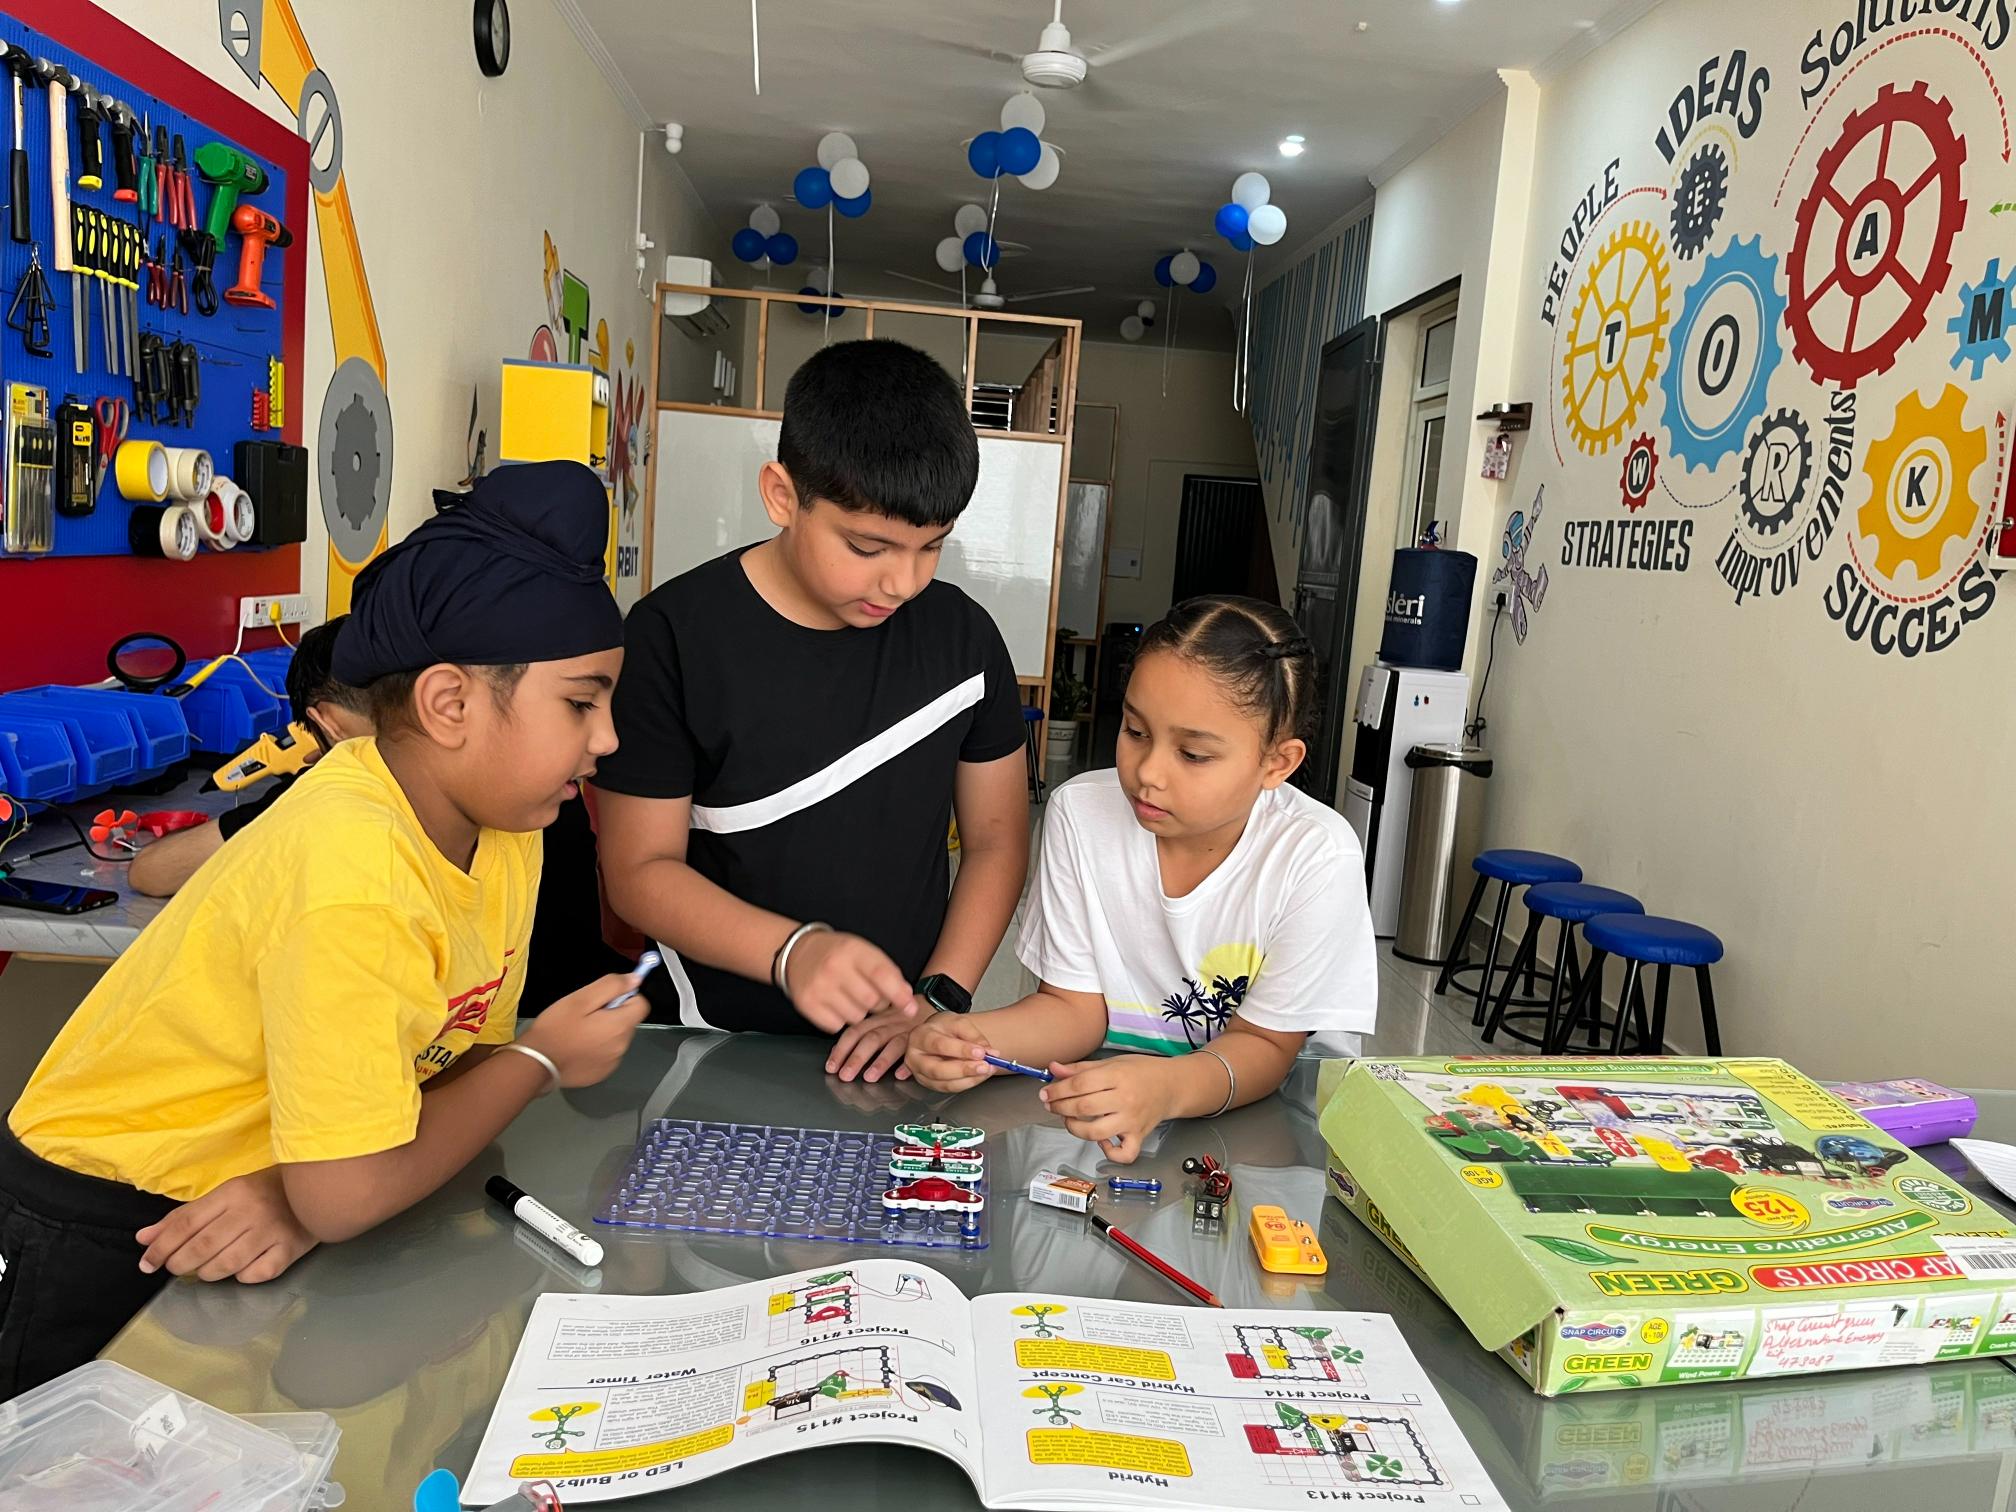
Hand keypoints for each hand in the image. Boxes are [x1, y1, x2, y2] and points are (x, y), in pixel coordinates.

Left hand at [136, 1166, 318, 1282]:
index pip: (185, 1224)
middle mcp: (251, 1211)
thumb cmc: (267, 1192)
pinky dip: (243, 1276)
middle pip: (202, 1247)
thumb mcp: (226, 1195)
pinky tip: (242, 1269)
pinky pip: (256, 1274)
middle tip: (175, 1268)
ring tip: (205, 1270)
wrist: (320, 1187)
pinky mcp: (290, 1250)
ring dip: (207, 1273)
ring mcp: (272, 1231)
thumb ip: (185, 1216)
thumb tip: (144, 1238)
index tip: (147, 1264)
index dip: (161, 1247)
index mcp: (232, 1192)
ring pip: (225, 1265)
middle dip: (180, 1263)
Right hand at [519, 972, 651, 1086]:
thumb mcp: (581, 999)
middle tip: (585, 1015)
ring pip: (616, 1038)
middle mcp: (622, 1046)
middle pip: (628, 1021)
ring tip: (578, 1032)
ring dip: (604, 1031)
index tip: (604, 998)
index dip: (625, 996)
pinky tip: (577, 1047)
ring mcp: (612, 1062)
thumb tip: (635, 979)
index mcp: (620, 1026)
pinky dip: (597, 1048)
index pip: (641, 1004)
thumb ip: (612, 986)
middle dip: (612, 1014)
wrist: (536, 1063)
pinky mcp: (601, 1073)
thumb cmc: (556, 1028)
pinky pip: (606, 1054)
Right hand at [784, 930, 912, 1033]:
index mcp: (852, 950)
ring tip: (850, 996)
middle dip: (878, 1003)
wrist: (800, 952)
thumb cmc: (839, 953)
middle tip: (870, 994)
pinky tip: (836, 1003)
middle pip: (872, 1001)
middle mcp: (834, 968)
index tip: (911, 1008)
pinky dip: (841, 1019)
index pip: (882, 975)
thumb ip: (887, 972)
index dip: (899, 995)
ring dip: (859, 1012)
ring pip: (856, 1017)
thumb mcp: (864, 952)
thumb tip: (906, 997)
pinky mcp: (807, 1004)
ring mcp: (818, 987)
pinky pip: (837, 1026)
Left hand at [827, 998, 921, 1082]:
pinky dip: (909, 1062)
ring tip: (869, 1078)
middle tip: (845, 1076)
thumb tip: (838, 1052)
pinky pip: (917, 1050)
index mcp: (876, 1020)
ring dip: (880, 1062)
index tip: (831, 1067)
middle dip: (856, 1058)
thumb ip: (863, 1033)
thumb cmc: (903, 1016)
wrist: (933, 1002)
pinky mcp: (924, 1037)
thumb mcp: (881, 1019)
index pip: (855, 1032)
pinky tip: (901, 1074)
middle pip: (871, 1039)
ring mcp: (908, 1031)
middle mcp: (890, 1024)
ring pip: (892, 1044)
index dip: (841, 1049)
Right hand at [903, 1010, 995, 1092]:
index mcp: (920, 1037)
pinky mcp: (930, 1084)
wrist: (935, 1035)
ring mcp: (921, 1074)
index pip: (940, 1045)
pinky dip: (968, 1083)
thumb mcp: (958, 1022)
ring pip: (945, 1083)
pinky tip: (980, 1075)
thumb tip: (989, 1052)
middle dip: (964, 1070)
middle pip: (938, 1070)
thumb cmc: (943, 1028)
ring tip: (987, 1070)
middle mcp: (916, 1058)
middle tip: (985, 1066)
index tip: (981, 1052)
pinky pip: (950, 1088)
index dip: (961, 1050)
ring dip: (969, 1079)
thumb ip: (974, 1035)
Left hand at [1040, 1056, 1176, 1163]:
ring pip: (1095, 1132)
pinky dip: (1108, 1151)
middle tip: (1051, 1105)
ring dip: (1074, 1128)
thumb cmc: (1141, 1072)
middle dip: (1060, 1107)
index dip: (1057, 1090)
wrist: (1172, 1085)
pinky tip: (1100, 1140)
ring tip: (1069, 1119)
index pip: (1080, 1084)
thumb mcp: (1111, 1063)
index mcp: (1117, 1076)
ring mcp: (1132, 1120)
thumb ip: (1081, 1069)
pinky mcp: (1139, 1136)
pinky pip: (1123, 1153)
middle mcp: (1125, 1099)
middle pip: (1083, 1107)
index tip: (1045, 1093)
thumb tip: (1053, 1068)